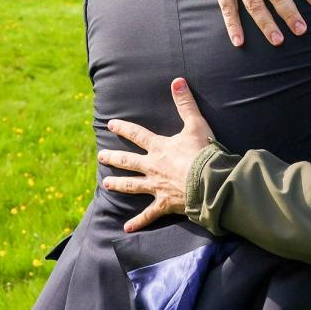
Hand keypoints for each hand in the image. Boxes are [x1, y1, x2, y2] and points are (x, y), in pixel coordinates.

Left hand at [99, 79, 214, 231]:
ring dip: (119, 184)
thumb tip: (177, 81)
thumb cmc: (204, 152)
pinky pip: (148, 215)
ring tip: (106, 184)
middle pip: (128, 161)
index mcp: (159, 148)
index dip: (124, 129)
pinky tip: (126, 228)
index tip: (111, 125)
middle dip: (114, 158)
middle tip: (101, 157)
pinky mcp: (164, 204)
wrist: (209, 181)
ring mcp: (156, 186)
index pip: (137, 135)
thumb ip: (185, 103)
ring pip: (133, 185)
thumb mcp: (196, 124)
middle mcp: (153, 167)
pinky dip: (138, 222)